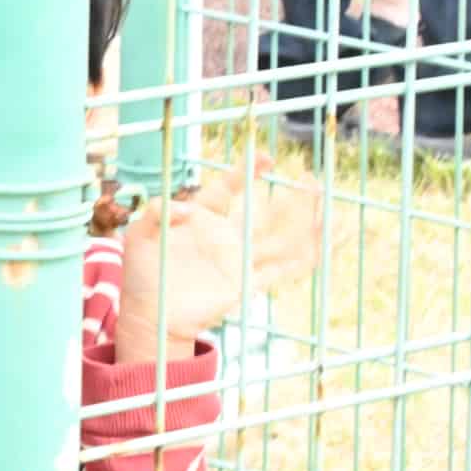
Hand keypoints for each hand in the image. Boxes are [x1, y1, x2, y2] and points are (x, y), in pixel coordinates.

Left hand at [115, 155, 322, 361]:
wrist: (149, 313)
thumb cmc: (143, 272)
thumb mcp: (139, 234)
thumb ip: (156, 212)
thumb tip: (184, 209)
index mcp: (202, 219)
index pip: (228, 190)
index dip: (245, 172)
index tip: (267, 158)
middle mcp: (226, 237)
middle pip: (266, 214)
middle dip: (291, 199)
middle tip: (313, 181)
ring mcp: (238, 261)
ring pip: (283, 239)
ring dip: (308, 223)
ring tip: (329, 204)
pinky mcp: (246, 284)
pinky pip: (284, 268)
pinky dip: (310, 256)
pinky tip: (331, 240)